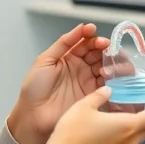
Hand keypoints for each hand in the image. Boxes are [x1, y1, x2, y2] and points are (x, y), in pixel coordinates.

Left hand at [7, 23, 107, 143]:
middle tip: (106, 47)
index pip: (86, 43)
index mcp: (69, 58)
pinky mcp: (93, 96)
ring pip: (106, 67)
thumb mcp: (45, 60)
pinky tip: (108, 74)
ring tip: (106, 62)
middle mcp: (82, 68)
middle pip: (99, 54)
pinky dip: (112, 77)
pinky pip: (108, 84)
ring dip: (110, 62)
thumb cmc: (34, 89)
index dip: (92, 38)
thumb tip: (81, 27)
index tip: (95, 34)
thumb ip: (64, 43)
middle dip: (105, 48)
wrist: (33, 116)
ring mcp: (88, 82)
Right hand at [40, 87, 144, 143]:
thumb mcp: (84, 106)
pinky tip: (124, 119)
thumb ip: (100, 95)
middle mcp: (132, 140)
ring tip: (139, 105)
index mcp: (130, 126)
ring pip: (144, 134)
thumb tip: (110, 90)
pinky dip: (136, 128)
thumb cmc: (73, 134)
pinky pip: (134, 140)